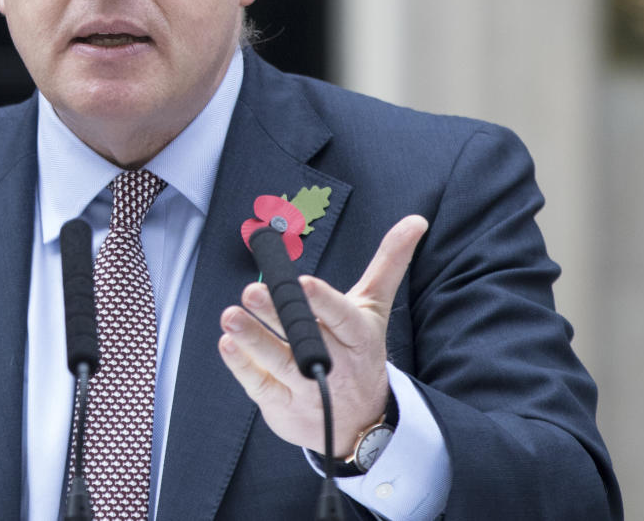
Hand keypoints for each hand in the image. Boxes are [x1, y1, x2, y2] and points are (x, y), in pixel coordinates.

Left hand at [218, 215, 426, 454]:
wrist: (359, 423)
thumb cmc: (360, 351)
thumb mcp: (375, 308)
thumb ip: (389, 264)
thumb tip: (416, 220)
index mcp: (358, 335)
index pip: (342, 316)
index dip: (323, 301)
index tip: (304, 282)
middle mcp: (335, 363)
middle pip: (305, 337)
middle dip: (278, 315)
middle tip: (251, 291)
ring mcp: (308, 388)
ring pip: (279, 362)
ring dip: (252, 338)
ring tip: (231, 316)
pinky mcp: (283, 406)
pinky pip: (261, 385)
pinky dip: (242, 365)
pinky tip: (227, 344)